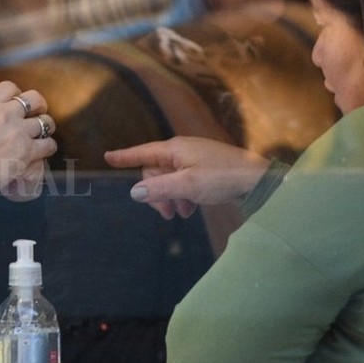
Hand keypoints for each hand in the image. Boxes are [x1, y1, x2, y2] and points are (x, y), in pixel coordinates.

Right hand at [0, 79, 56, 198]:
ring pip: (45, 122)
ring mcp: (19, 132)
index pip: (10, 87)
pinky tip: (41, 151)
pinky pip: (49, 144)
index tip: (17, 104)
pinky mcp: (27, 151)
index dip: (16, 94)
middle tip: (37, 113)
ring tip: (40, 135)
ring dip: (45, 127)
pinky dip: (47, 148)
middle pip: (34, 99)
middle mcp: (6, 114)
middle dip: (38, 105)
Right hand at [104, 136, 267, 219]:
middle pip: (155, 171)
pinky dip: (182, 195)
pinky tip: (191, 208)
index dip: (124, 156)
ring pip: (169, 179)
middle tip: (168, 213)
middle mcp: (182, 150)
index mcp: (175, 149)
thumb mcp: (187, 186)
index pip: (142, 152)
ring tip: (183, 213)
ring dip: (171, 197)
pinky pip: (183, 182)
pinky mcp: (204, 168)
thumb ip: (159, 189)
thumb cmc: (222, 178)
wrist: (257, 179)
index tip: (107, 157)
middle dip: (157, 193)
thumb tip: (134, 191)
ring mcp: (194, 159)